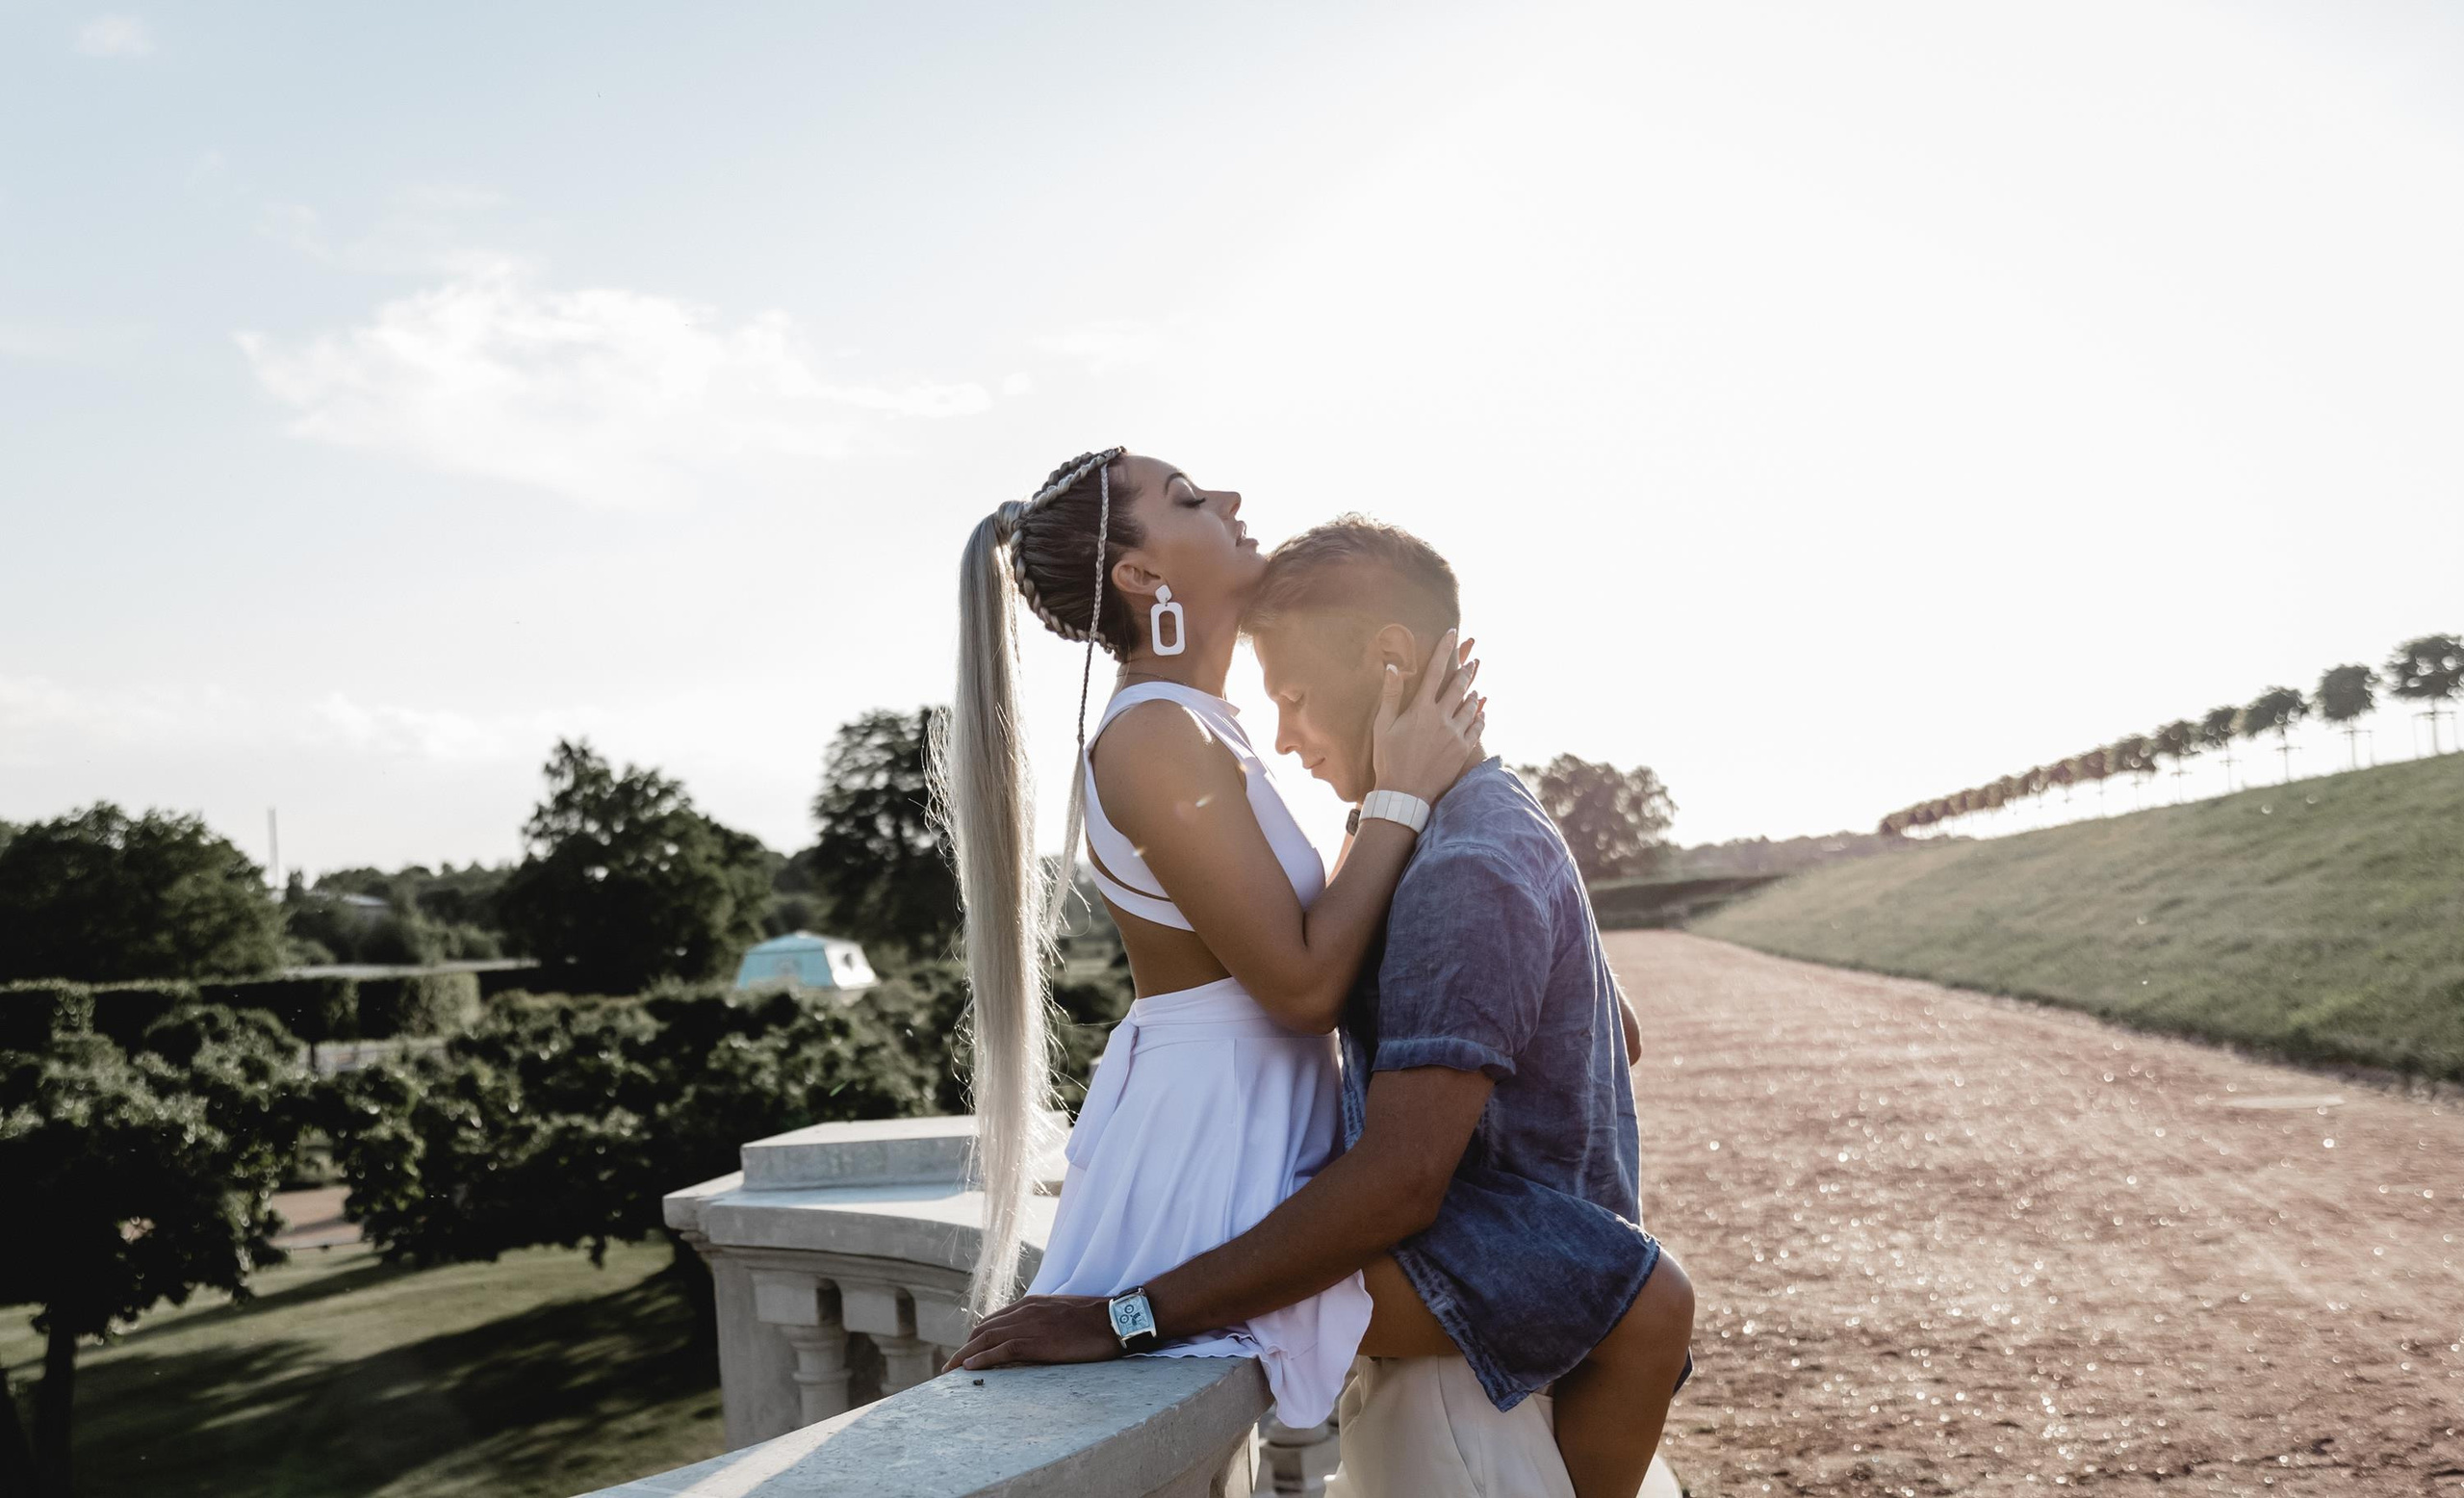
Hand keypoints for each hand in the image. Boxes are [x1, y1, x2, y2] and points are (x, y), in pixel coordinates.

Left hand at [938, 1294, 1122, 1373]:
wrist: (1115, 1320)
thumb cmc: (1096, 1320)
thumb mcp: (1063, 1315)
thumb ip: (1044, 1322)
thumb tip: (1036, 1337)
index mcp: (1031, 1304)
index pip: (994, 1320)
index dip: (977, 1337)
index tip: (967, 1351)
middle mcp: (1024, 1311)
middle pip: (983, 1329)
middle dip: (965, 1347)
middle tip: (951, 1365)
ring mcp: (1029, 1325)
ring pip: (986, 1339)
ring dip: (965, 1355)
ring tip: (950, 1370)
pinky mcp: (1035, 1341)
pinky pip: (1000, 1350)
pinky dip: (981, 1359)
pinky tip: (968, 1368)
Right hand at [1370, 628, 1487, 803]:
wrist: (1405, 793)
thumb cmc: (1389, 758)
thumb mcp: (1384, 726)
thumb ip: (1391, 695)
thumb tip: (1393, 667)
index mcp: (1421, 710)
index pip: (1435, 671)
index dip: (1445, 650)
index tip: (1453, 633)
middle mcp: (1442, 718)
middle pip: (1459, 686)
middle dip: (1467, 669)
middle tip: (1473, 659)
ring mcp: (1455, 734)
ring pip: (1471, 706)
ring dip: (1474, 692)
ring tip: (1476, 684)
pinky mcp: (1463, 750)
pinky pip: (1477, 727)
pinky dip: (1481, 716)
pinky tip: (1481, 710)